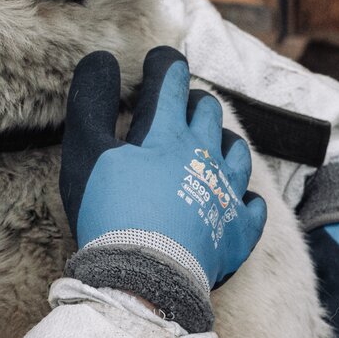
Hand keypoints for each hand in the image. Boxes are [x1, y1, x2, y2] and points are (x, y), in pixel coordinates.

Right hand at [59, 46, 267, 331]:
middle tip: (173, 106)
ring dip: (219, 139)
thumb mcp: (86, 151)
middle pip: (208, 110)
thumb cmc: (110, 209)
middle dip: (191, 100)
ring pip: (235, 149)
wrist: (145, 278)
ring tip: (203, 145)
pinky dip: (241, 195)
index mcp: (167, 131)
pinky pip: (252, 203)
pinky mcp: (239, 229)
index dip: (164, 64)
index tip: (157, 60)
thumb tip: (100, 59)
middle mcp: (205, 153)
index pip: (171, 80)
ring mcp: (227, 191)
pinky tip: (231, 197)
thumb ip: (90, 101)